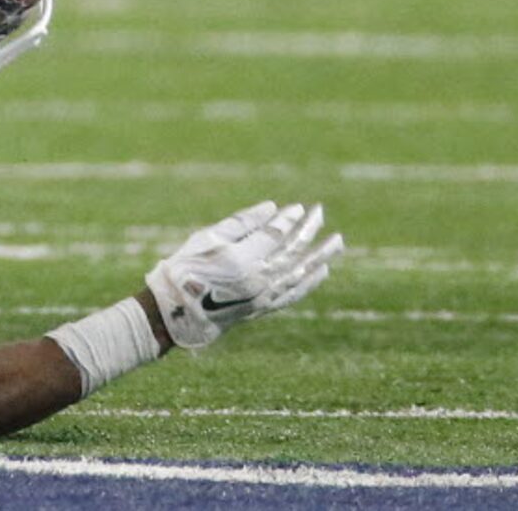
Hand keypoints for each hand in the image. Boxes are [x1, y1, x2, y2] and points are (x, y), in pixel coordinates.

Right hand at [144, 199, 341, 349]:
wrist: (180, 310)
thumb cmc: (188, 267)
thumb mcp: (209, 237)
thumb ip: (242, 223)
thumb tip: (272, 208)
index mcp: (242, 260)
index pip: (274, 235)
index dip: (287, 219)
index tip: (298, 207)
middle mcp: (258, 280)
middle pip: (292, 252)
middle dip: (308, 230)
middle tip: (321, 212)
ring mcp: (264, 296)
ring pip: (300, 273)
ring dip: (319, 256)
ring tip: (337, 242)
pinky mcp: (265, 308)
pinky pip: (294, 294)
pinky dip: (309, 282)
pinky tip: (321, 270)